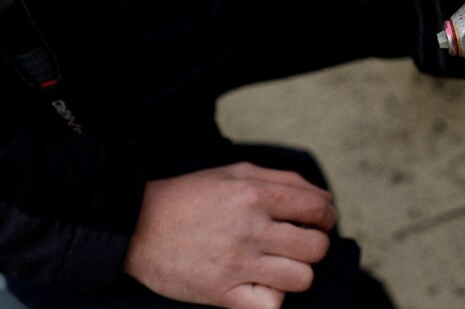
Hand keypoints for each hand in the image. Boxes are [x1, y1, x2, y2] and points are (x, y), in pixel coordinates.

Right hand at [123, 162, 336, 308]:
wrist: (134, 228)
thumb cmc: (190, 197)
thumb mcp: (236, 173)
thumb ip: (283, 180)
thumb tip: (324, 200)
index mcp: (256, 195)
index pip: (318, 209)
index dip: (327, 217)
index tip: (318, 223)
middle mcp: (250, 229)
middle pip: (316, 247)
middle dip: (314, 247)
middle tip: (297, 246)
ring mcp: (237, 264)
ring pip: (302, 278)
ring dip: (296, 274)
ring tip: (279, 267)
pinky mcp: (221, 294)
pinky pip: (271, 306)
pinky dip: (272, 300)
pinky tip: (261, 287)